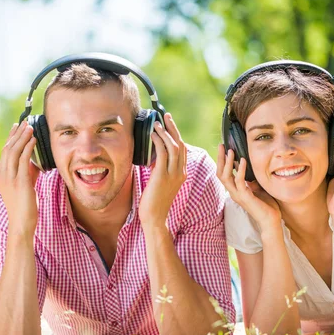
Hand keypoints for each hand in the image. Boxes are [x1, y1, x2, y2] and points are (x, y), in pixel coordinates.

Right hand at [0, 121, 39, 238]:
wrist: (22, 223)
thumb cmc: (25, 206)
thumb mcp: (25, 185)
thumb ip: (27, 172)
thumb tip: (34, 161)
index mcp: (1, 176)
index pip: (5, 152)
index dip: (10, 137)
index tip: (17, 126)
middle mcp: (2, 175)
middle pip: (8, 148)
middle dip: (16, 134)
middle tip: (24, 122)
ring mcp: (10, 178)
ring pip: (14, 152)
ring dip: (22, 138)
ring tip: (30, 127)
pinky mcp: (19, 182)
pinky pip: (23, 160)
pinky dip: (28, 148)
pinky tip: (33, 140)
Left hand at [139, 113, 186, 227]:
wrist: (154, 218)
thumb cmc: (154, 203)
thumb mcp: (160, 183)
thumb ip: (160, 170)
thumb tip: (154, 157)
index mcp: (181, 174)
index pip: (181, 150)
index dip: (175, 135)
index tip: (168, 125)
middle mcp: (180, 172)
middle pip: (180, 144)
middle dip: (173, 128)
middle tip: (165, 116)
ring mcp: (173, 174)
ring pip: (173, 146)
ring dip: (165, 132)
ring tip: (157, 123)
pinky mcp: (163, 176)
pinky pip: (163, 153)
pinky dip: (158, 141)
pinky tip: (152, 134)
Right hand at [217, 144, 280, 234]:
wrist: (271, 220)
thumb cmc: (266, 205)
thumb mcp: (258, 188)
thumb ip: (251, 180)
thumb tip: (249, 169)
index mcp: (235, 190)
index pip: (223, 174)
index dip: (222, 162)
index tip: (223, 148)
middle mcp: (233, 192)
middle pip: (220, 174)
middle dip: (220, 159)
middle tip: (221, 145)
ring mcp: (238, 195)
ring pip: (225, 177)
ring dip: (227, 163)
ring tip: (230, 151)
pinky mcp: (245, 197)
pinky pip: (239, 181)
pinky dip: (239, 170)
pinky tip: (242, 160)